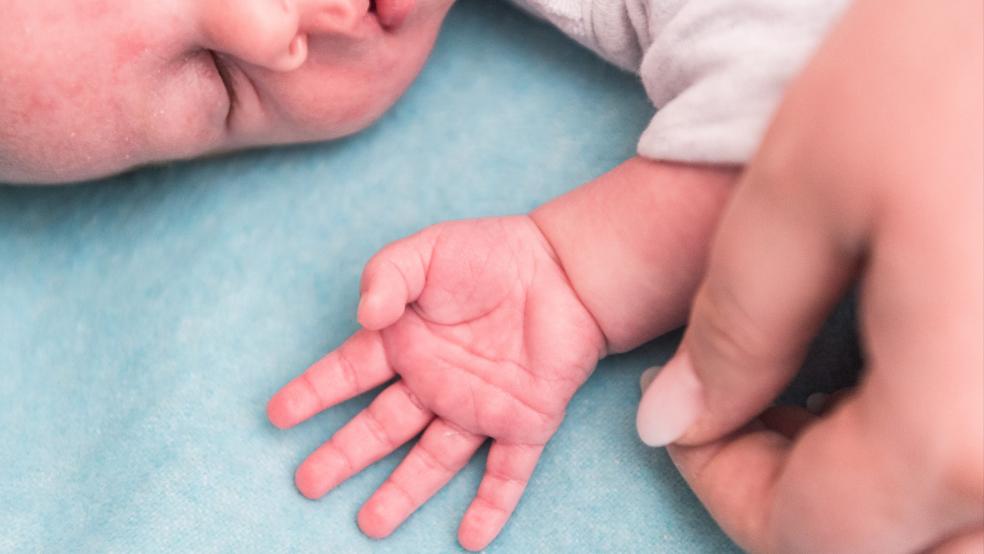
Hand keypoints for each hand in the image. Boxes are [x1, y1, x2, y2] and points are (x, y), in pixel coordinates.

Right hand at [268, 216, 605, 550]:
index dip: (313, 392)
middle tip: (308, 483)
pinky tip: (472, 539)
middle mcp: (436, 382)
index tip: (277, 414)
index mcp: (408, 343)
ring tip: (372, 524)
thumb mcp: (428, 251)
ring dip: (404, 492)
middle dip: (344, 455)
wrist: (566, 268)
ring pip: (435, 458)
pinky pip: (507, 470)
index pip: (349, 373)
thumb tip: (365, 315)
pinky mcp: (525, 421)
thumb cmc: (492, 254)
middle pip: (382, 427)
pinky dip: (492, 505)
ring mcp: (479, 406)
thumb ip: (388, 275)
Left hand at [637, 0, 982, 550]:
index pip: (810, 536)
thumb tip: (674, 423)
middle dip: (798, 495)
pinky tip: (907, 375)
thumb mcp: (804, 192)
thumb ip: (734, 332)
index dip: (724, 486)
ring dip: (874, 490)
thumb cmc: (951, 60)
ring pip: (959, 532)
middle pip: (891, 550)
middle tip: (749, 403)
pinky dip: (941, 460)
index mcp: (963, 430)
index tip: (684, 415)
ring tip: (825, 391)